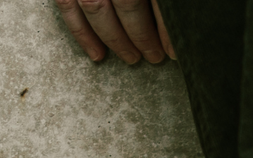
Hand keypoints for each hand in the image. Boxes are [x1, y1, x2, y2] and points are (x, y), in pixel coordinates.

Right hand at [56, 0, 174, 64]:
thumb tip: (184, 19)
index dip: (167, 28)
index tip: (174, 50)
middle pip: (127, 2)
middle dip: (142, 36)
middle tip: (155, 56)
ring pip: (96, 6)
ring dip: (115, 39)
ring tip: (132, 57)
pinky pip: (68, 5)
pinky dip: (82, 33)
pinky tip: (98, 54)